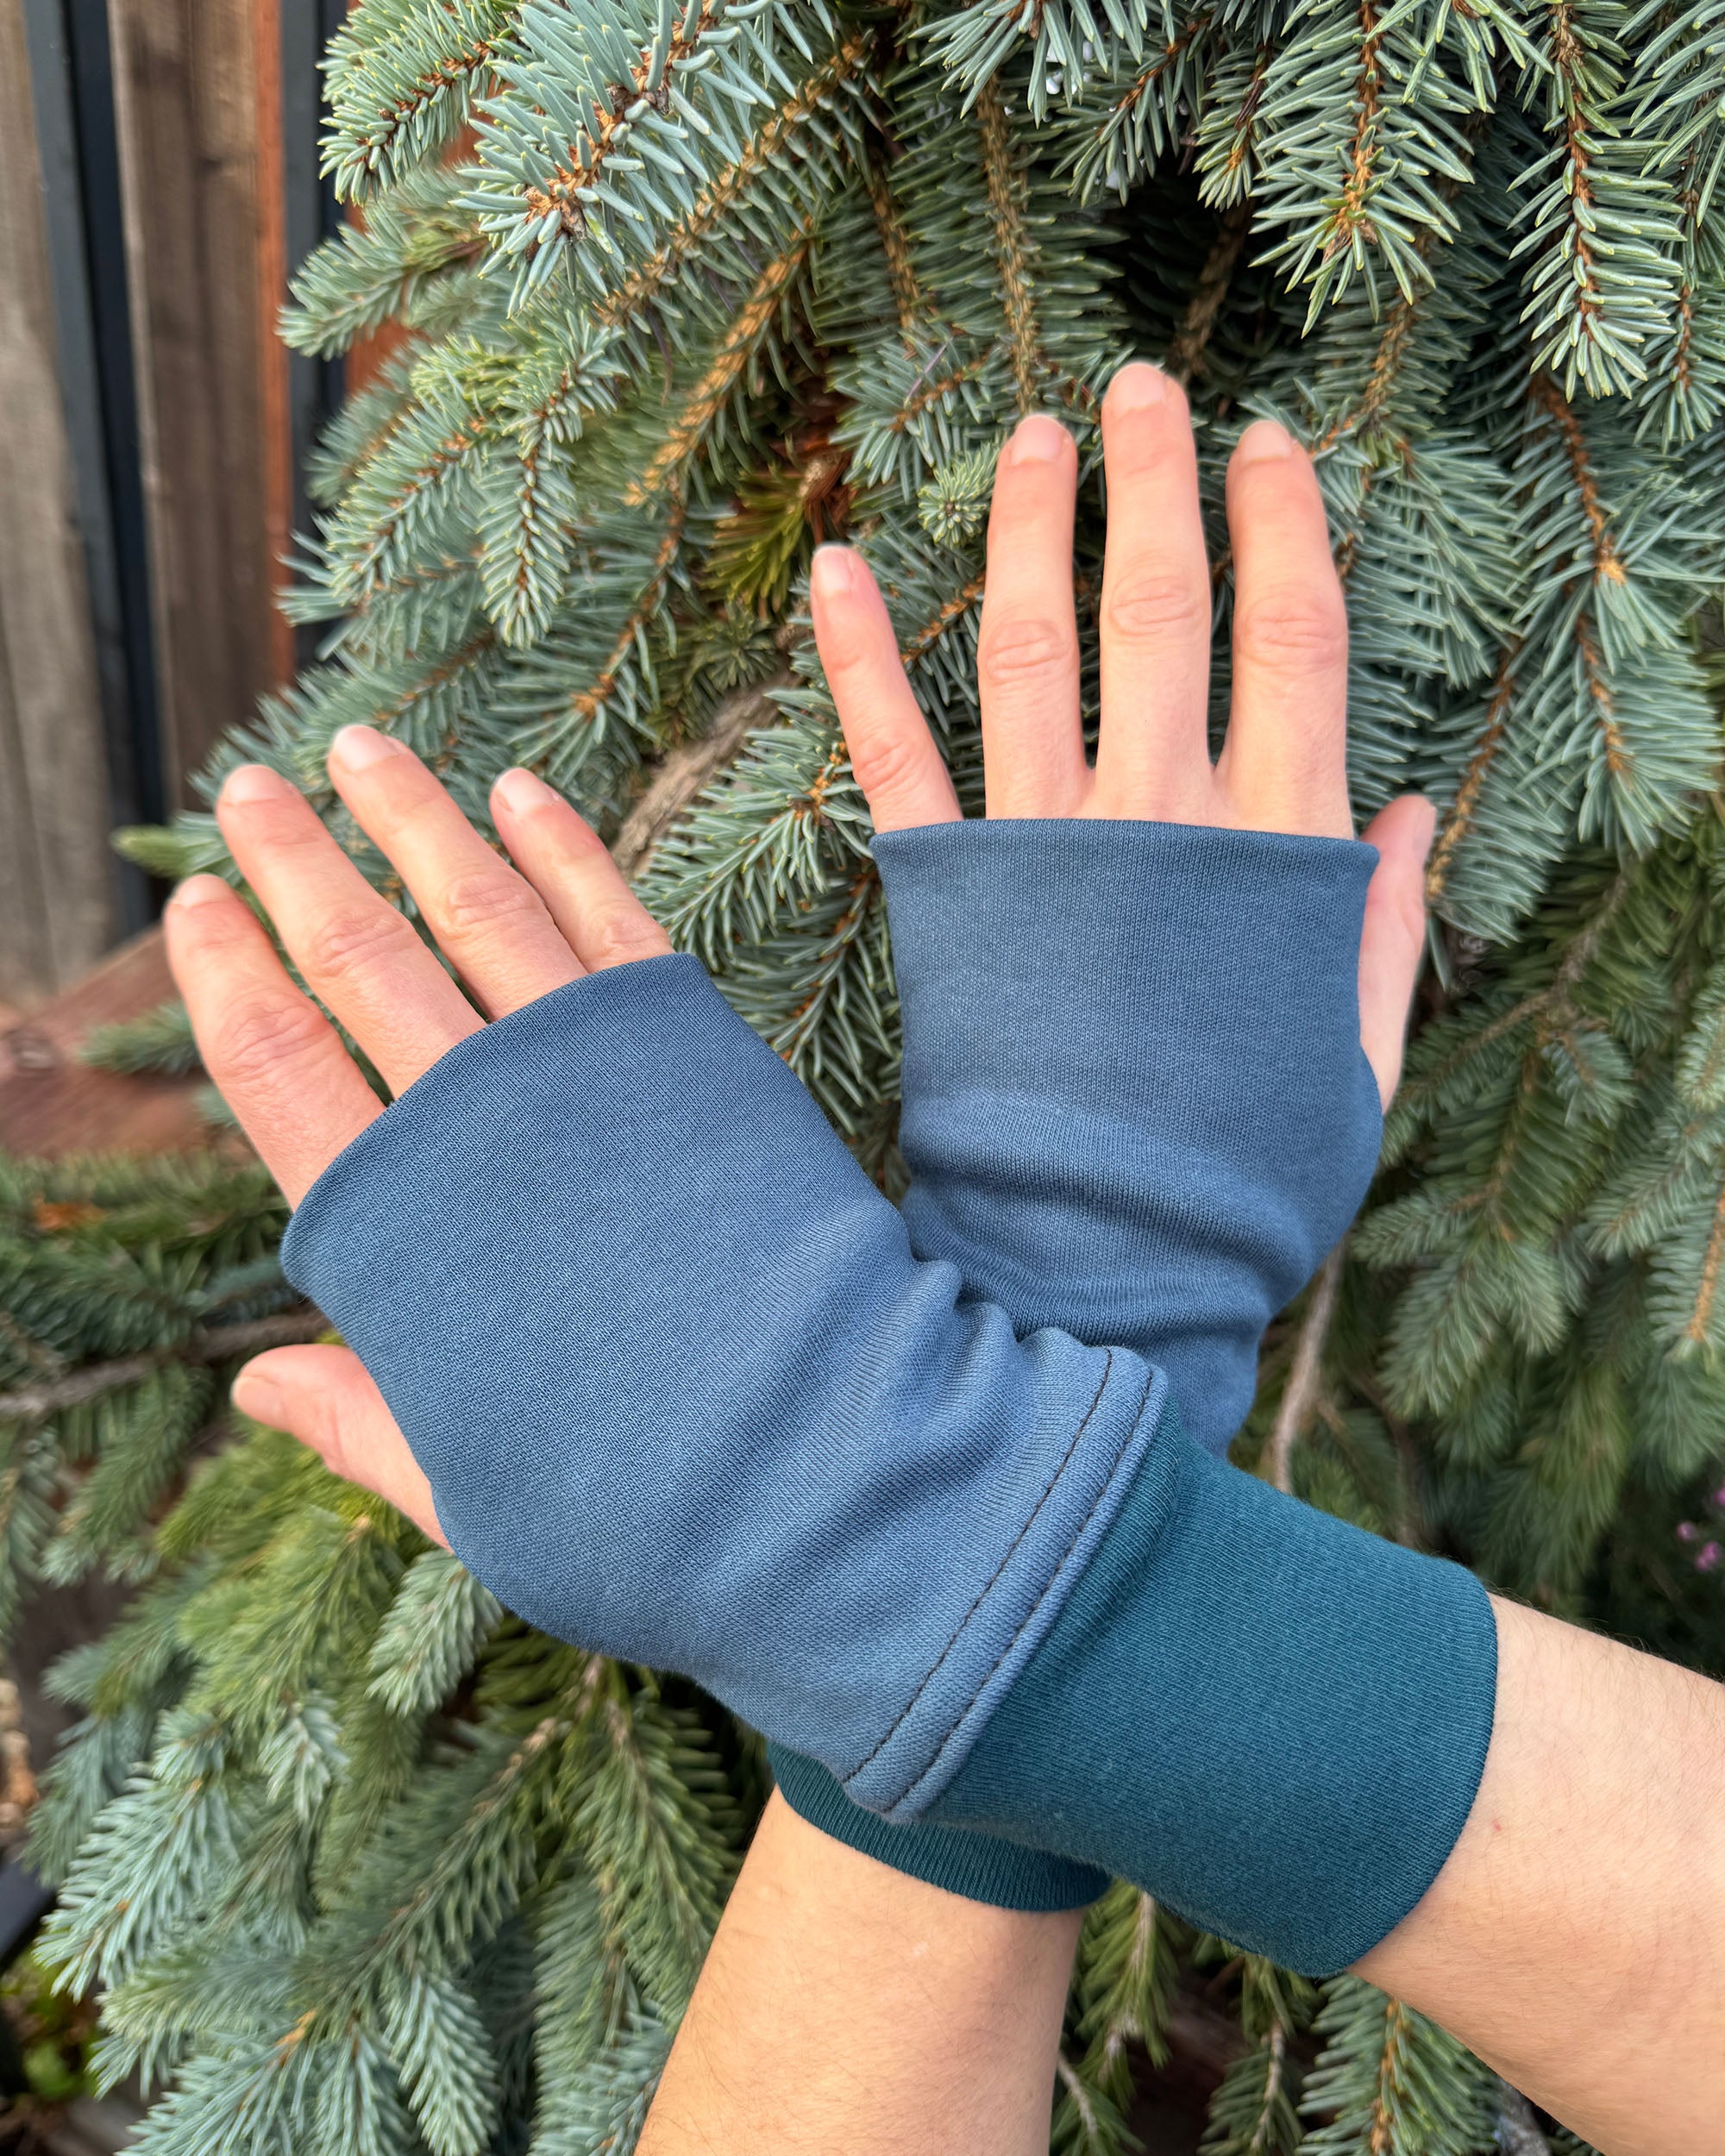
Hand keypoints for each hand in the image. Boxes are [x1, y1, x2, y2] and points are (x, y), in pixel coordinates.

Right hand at [167, 737, 673, 1541]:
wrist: (825, 1477)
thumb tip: (254, 1389)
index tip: (196, 908)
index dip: (228, 980)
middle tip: (245, 788)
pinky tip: (518, 790)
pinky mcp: (694, 1052)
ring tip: (355, 744)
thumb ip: (363, 1424)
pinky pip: (609, 919)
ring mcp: (592, 1078)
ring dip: (411, 819)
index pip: (278, 1071)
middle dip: (294, 866)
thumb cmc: (643, 1515)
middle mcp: (483, 1134)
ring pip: (476, 910)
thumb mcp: (474, 1493)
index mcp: (402, 1238)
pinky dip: (559, 847)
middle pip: (360, 963)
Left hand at [808, 364, 1431, 1107]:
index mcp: (1280, 848)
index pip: (1293, 639)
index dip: (1282, 526)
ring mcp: (1046, 850)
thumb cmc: (1244, 1172)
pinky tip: (839, 568)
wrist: (1109, 1258)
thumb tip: (1417, 808)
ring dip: (1030, 527)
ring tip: (1030, 432)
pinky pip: (896, 754)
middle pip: (1163, 608)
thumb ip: (1385, 928)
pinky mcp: (946, 897)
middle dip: (1154, 483)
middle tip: (1138, 386)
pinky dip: (861, 659)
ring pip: (1034, 649)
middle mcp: (1163, 819)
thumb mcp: (1356, 1057)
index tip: (1265, 442)